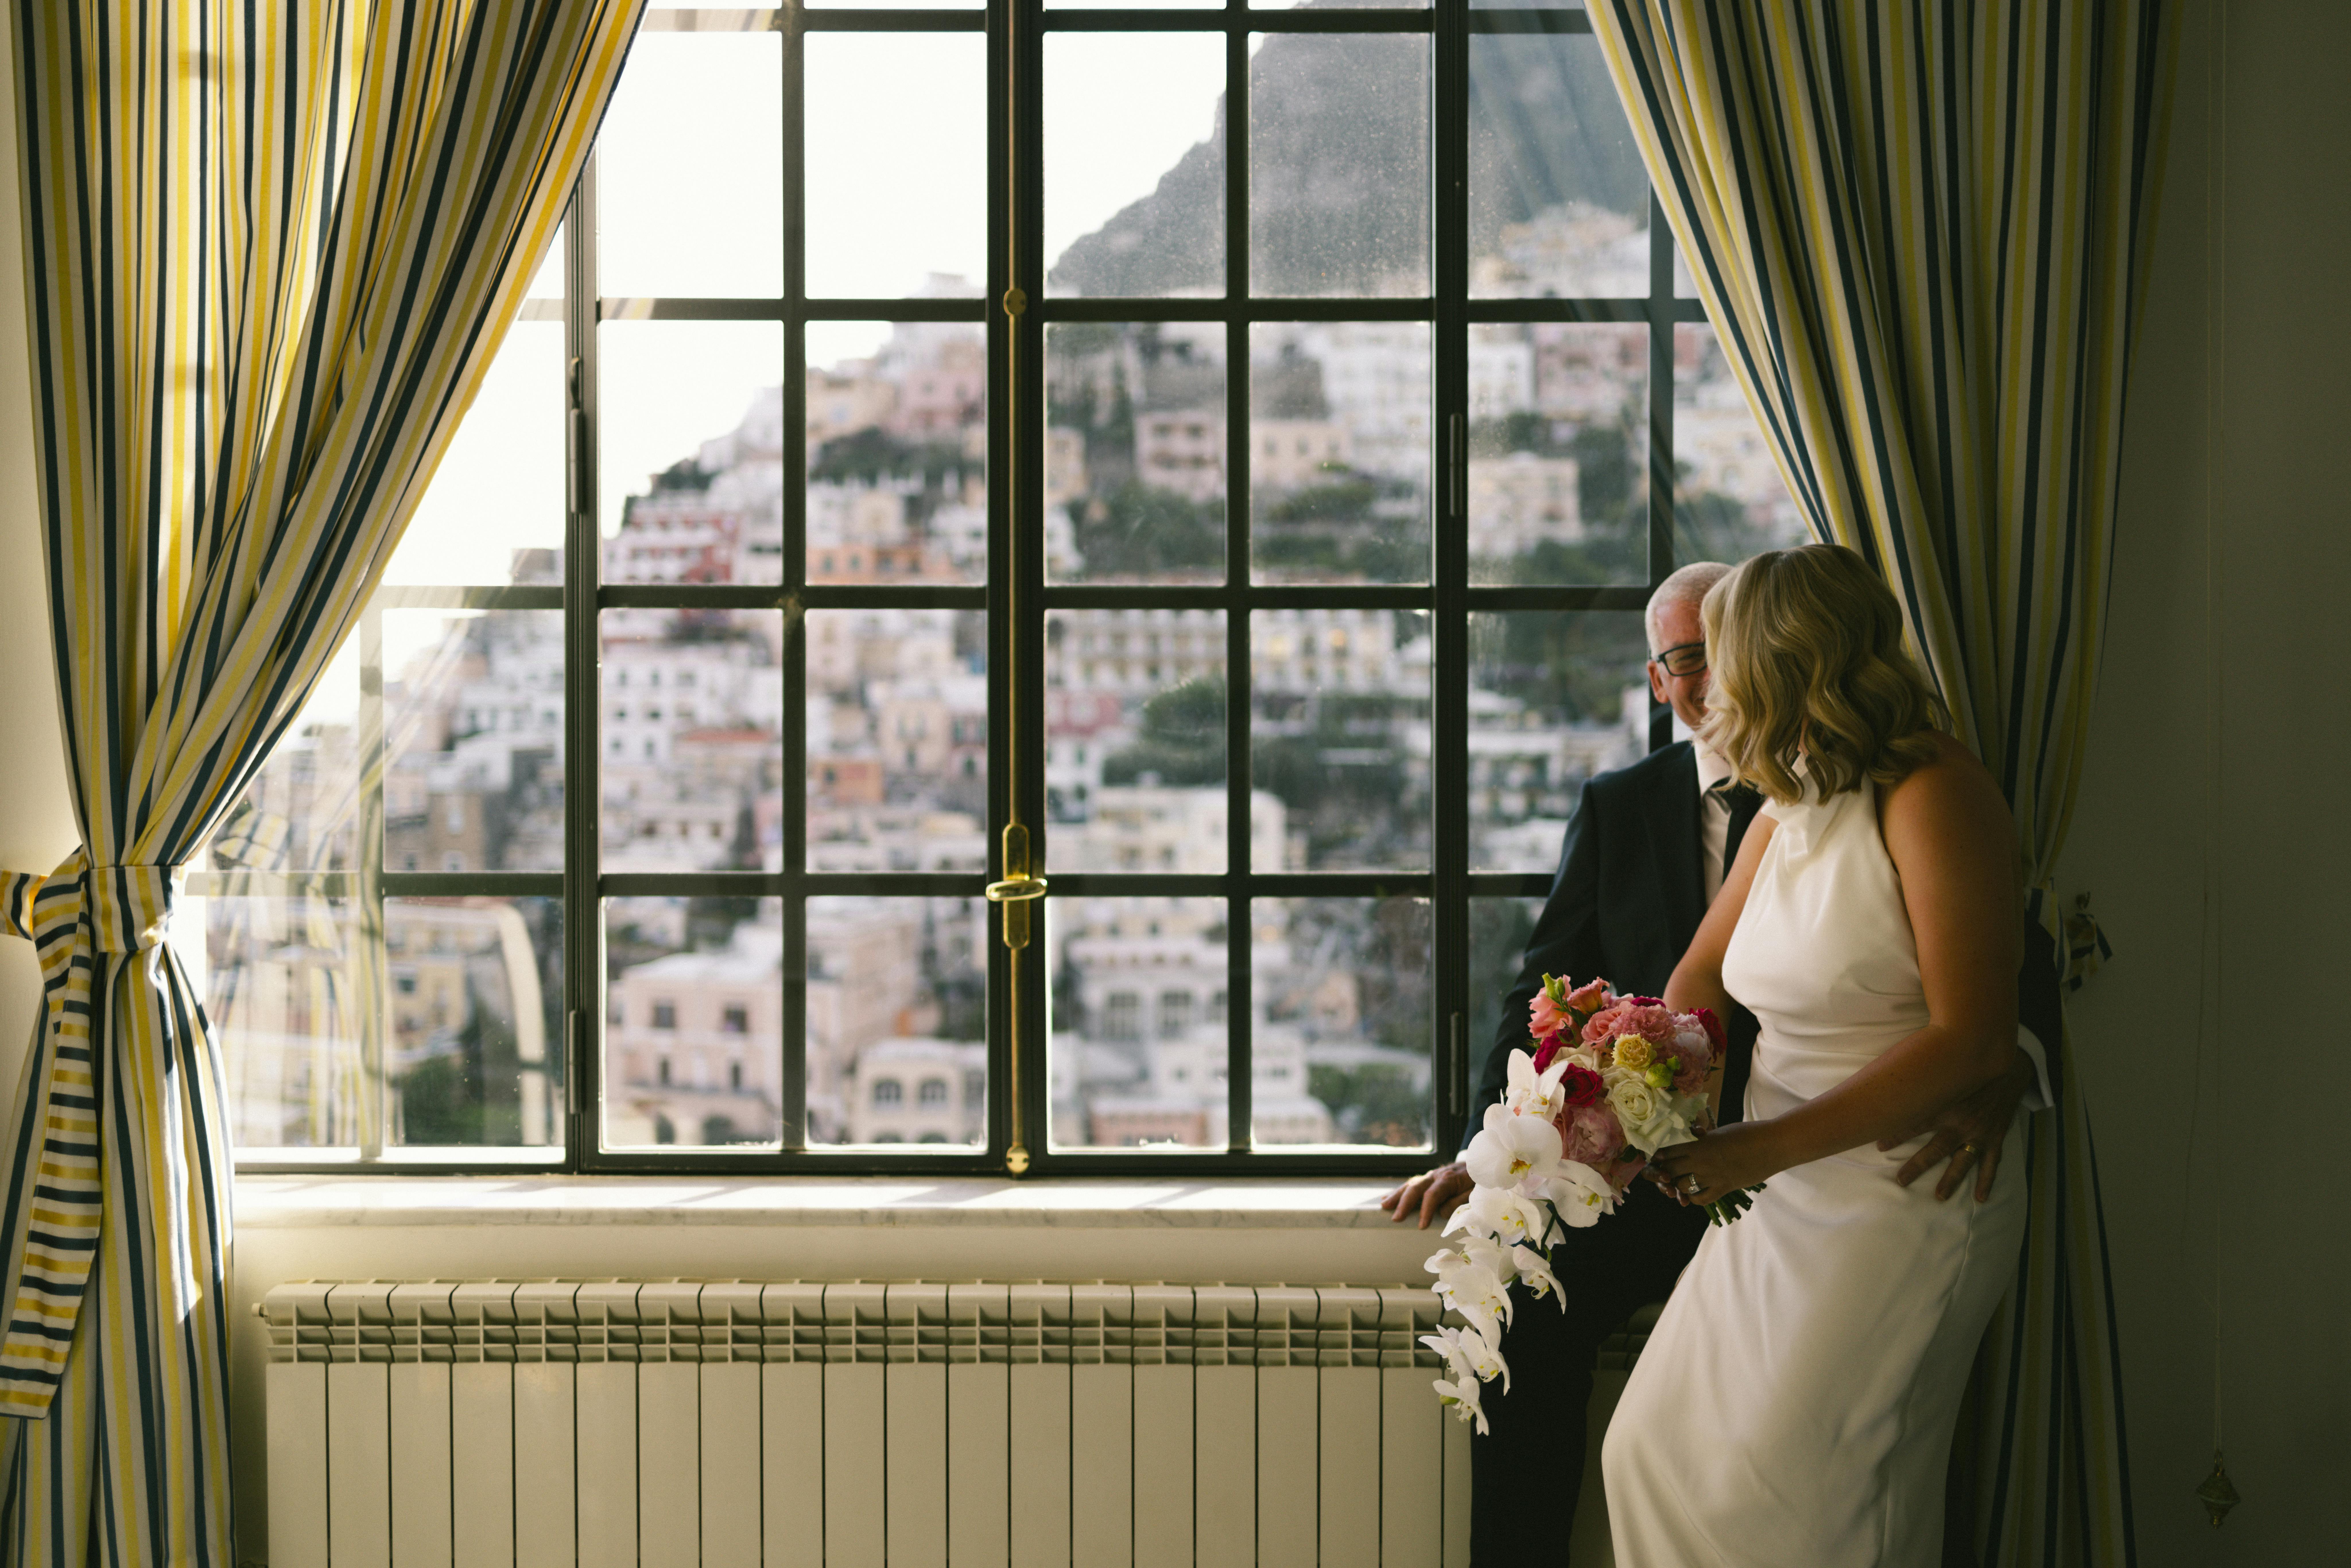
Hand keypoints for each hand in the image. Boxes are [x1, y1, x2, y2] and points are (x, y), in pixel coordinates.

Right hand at [1380, 1161, 1472, 1228]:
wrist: (1482, 1162)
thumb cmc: (1480, 1181)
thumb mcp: (1476, 1192)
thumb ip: (1459, 1201)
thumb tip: (1441, 1213)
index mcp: (1448, 1179)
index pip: (1432, 1195)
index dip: (1425, 1211)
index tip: (1421, 1226)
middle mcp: (1436, 1175)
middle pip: (1416, 1187)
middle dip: (1404, 1203)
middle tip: (1395, 1218)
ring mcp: (1431, 1175)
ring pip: (1411, 1184)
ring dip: (1397, 1195)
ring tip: (1384, 1206)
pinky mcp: (1430, 1178)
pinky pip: (1412, 1184)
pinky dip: (1400, 1191)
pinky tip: (1388, 1198)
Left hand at [1645, 1122, 1783, 1208]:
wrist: (1771, 1146)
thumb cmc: (1748, 1133)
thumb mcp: (1720, 1131)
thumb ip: (1704, 1138)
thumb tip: (1694, 1137)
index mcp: (1699, 1145)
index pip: (1669, 1151)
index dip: (1660, 1154)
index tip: (1657, 1154)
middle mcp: (1701, 1162)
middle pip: (1671, 1170)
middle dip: (1665, 1169)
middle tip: (1665, 1168)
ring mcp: (1712, 1177)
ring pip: (1683, 1186)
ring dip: (1678, 1184)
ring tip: (1678, 1180)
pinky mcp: (1724, 1188)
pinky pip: (1702, 1199)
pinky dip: (1694, 1197)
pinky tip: (1693, 1193)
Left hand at [1880, 1054, 2029, 1201]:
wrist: (2008, 1067)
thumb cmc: (1969, 1067)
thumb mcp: (1944, 1070)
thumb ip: (1922, 1078)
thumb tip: (1892, 1077)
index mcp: (1946, 1104)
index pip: (1915, 1122)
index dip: (1896, 1134)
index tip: (1878, 1146)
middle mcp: (1962, 1122)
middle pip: (1936, 1149)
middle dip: (1918, 1166)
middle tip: (1901, 1181)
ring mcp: (1980, 1133)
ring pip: (1963, 1161)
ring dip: (1951, 1180)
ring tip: (1939, 1196)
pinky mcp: (1996, 1138)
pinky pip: (1991, 1163)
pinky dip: (1986, 1181)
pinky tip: (1980, 1198)